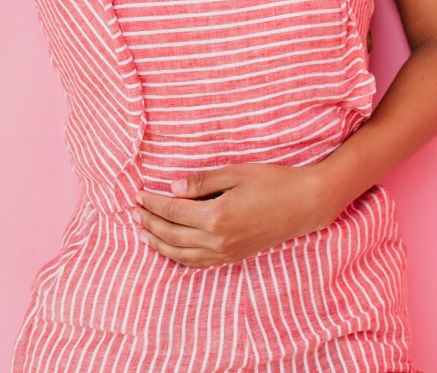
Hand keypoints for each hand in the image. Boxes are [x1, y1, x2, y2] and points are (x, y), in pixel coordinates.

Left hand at [134, 164, 331, 266]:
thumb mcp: (236, 172)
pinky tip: (170, 249)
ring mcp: (225, 253)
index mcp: (216, 216)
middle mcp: (217, 240)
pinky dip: (178, 257)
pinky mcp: (232, 257)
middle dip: (149, 223)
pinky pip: (197, 263)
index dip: (152, 203)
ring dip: (158, 244)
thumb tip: (173, 188)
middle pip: (171, 235)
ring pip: (181, 255)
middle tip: (133, 211)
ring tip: (143, 232)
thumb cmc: (272, 182)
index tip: (138, 194)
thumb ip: (202, 182)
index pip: (172, 211)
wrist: (304, 205)